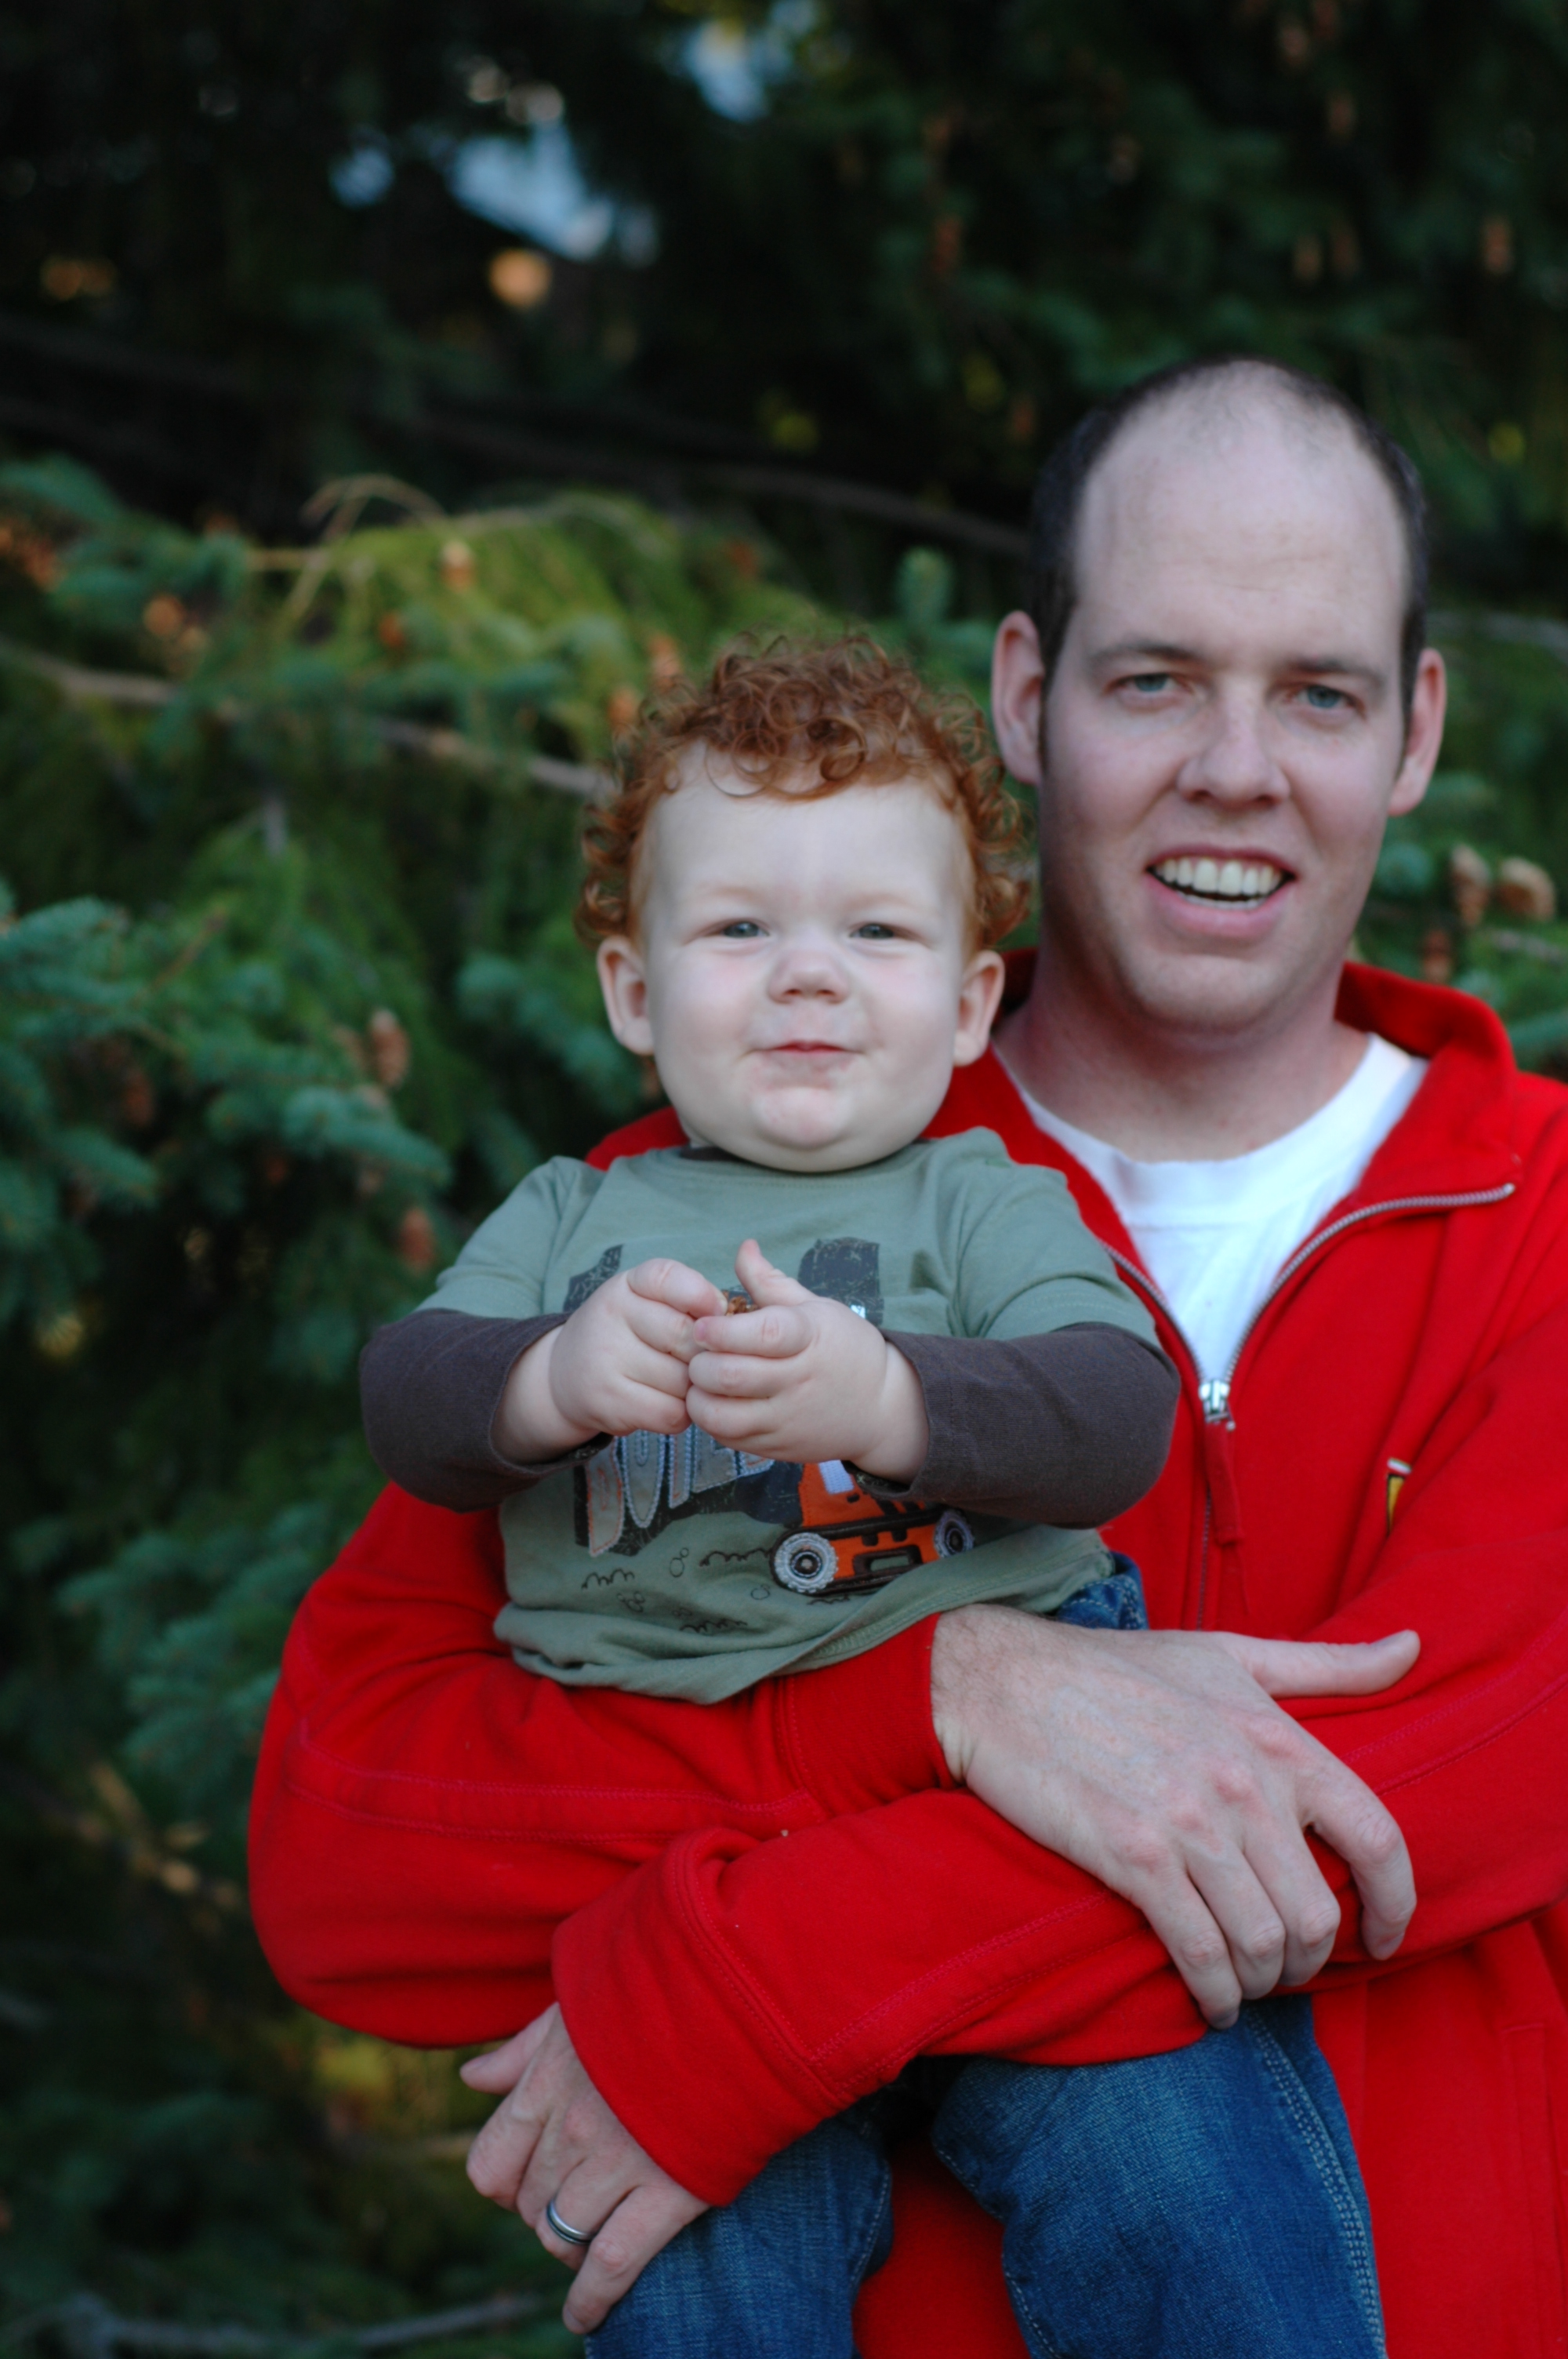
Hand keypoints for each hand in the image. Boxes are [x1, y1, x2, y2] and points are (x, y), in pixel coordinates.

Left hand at [462, 2004, 707, 2333]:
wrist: (737, 1996)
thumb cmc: (654, 1995)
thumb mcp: (575, 2008)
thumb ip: (521, 2049)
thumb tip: (471, 2078)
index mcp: (545, 2084)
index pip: (489, 2166)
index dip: (504, 2185)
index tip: (525, 2185)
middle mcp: (571, 2128)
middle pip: (530, 2205)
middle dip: (544, 2212)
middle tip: (575, 2203)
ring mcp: (617, 2163)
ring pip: (563, 2235)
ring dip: (569, 2246)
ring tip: (587, 2243)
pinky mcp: (668, 2191)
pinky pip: (611, 2265)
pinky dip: (592, 2299)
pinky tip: (584, 2317)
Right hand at [494, 1259, 726, 1460]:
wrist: (565, 1376)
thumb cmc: (627, 1334)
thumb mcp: (647, 1301)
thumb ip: (689, 1299)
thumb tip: (730, 1319)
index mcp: (627, 1285)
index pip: (669, 1279)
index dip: (702, 1296)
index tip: (717, 1312)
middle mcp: (610, 1316)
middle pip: (686, 1337)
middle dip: (705, 1354)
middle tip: (703, 1360)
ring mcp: (605, 1360)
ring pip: (683, 1381)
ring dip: (695, 1388)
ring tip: (683, 1383)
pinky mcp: (608, 1401)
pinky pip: (671, 1413)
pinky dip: (682, 1414)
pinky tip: (671, 1404)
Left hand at [685, 1239, 928, 1478]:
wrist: (883, 1408)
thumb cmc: (845, 1349)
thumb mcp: (817, 1308)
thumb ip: (771, 1282)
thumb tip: (744, 1247)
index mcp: (809, 1337)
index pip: (763, 1334)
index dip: (723, 1330)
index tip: (702, 1325)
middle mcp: (799, 1380)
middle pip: (733, 1376)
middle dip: (701, 1363)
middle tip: (697, 1354)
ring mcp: (788, 1418)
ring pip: (723, 1416)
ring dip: (699, 1397)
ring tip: (701, 1382)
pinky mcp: (779, 1448)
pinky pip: (730, 1440)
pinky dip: (712, 1421)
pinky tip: (717, 1403)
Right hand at [931, 1605, 1420, 2027]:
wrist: (1001, 1681)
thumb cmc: (1115, 1669)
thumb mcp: (1228, 1654)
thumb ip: (1325, 1665)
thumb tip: (1412, 1648)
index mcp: (1275, 1736)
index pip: (1376, 1837)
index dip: (1394, 1904)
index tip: (1383, 1938)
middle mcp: (1242, 1781)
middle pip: (1318, 1913)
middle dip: (1309, 1960)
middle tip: (1285, 1966)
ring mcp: (1188, 1822)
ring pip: (1264, 1943)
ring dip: (1261, 1981)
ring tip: (1244, 1980)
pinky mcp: (1132, 1856)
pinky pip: (1200, 1952)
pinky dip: (1213, 1992)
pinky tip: (1208, 1998)